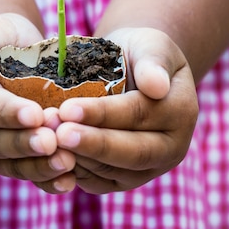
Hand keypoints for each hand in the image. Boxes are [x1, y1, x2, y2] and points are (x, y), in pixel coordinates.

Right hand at [0, 13, 76, 193]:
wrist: (13, 56)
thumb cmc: (3, 40)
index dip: (9, 113)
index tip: (35, 114)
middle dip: (26, 144)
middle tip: (53, 142)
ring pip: (13, 165)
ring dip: (40, 166)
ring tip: (67, 163)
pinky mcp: (10, 163)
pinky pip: (28, 175)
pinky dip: (47, 181)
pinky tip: (68, 182)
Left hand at [55, 27, 198, 193]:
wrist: (131, 72)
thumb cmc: (138, 53)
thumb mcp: (149, 45)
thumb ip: (153, 62)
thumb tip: (157, 85)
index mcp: (182, 112)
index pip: (140, 115)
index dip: (104, 113)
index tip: (69, 108)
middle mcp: (172, 147)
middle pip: (133, 152)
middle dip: (92, 144)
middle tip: (57, 134)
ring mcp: (150, 168)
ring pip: (113, 173)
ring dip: (78, 158)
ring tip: (47, 140)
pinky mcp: (126, 179)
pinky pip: (101, 183)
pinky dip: (75, 172)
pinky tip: (51, 156)